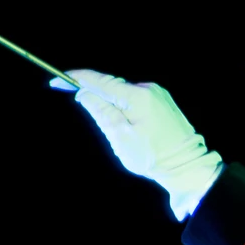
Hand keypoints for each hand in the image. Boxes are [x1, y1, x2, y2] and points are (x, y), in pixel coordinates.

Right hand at [53, 70, 222, 219]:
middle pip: (110, 86)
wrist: (187, 165)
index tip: (57, 79)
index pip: (99, 81)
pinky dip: (122, 107)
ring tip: (113, 130)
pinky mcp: (161, 101)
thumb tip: (83, 93)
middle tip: (73, 101)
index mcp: (137, 96)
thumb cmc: (153, 157)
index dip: (76, 79)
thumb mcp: (120, 138)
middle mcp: (148, 88)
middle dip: (92, 94)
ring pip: (122, 93)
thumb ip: (101, 112)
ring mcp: (157, 93)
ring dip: (109, 104)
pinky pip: (134, 98)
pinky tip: (124, 125)